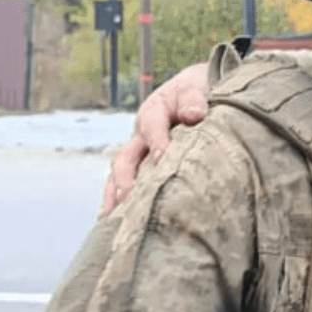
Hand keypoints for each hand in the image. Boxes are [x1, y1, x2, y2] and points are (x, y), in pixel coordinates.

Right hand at [99, 62, 210, 215]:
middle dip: (126, 179)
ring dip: (116, 196)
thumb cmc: (197, 91)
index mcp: (154, 112)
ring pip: (120, 176)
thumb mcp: (195, 89)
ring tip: (114, 219)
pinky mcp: (144, 168)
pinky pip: (126, 185)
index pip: (152, 127)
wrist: (197, 91)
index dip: (157, 143)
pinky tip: (116, 223)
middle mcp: (141, 136)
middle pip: (126, 158)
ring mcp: (140, 154)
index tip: (163, 159)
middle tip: (129, 198)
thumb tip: (194, 115)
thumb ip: (194, 100)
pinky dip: (119, 202)